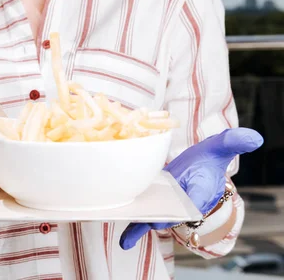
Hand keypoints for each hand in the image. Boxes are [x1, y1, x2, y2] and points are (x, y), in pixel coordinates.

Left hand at [120, 128, 262, 249]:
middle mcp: (184, 204)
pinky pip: (145, 221)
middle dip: (162, 216)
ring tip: (129, 238)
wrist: (197, 168)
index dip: (189, 204)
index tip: (184, 206)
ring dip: (143, 226)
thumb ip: (232, 141)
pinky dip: (135, 232)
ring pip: (155, 219)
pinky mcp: (155, 206)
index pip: (196, 202)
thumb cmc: (207, 159)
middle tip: (152, 219)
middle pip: (172, 213)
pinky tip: (125, 243)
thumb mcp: (219, 146)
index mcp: (201, 192)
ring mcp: (168, 206)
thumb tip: (253, 138)